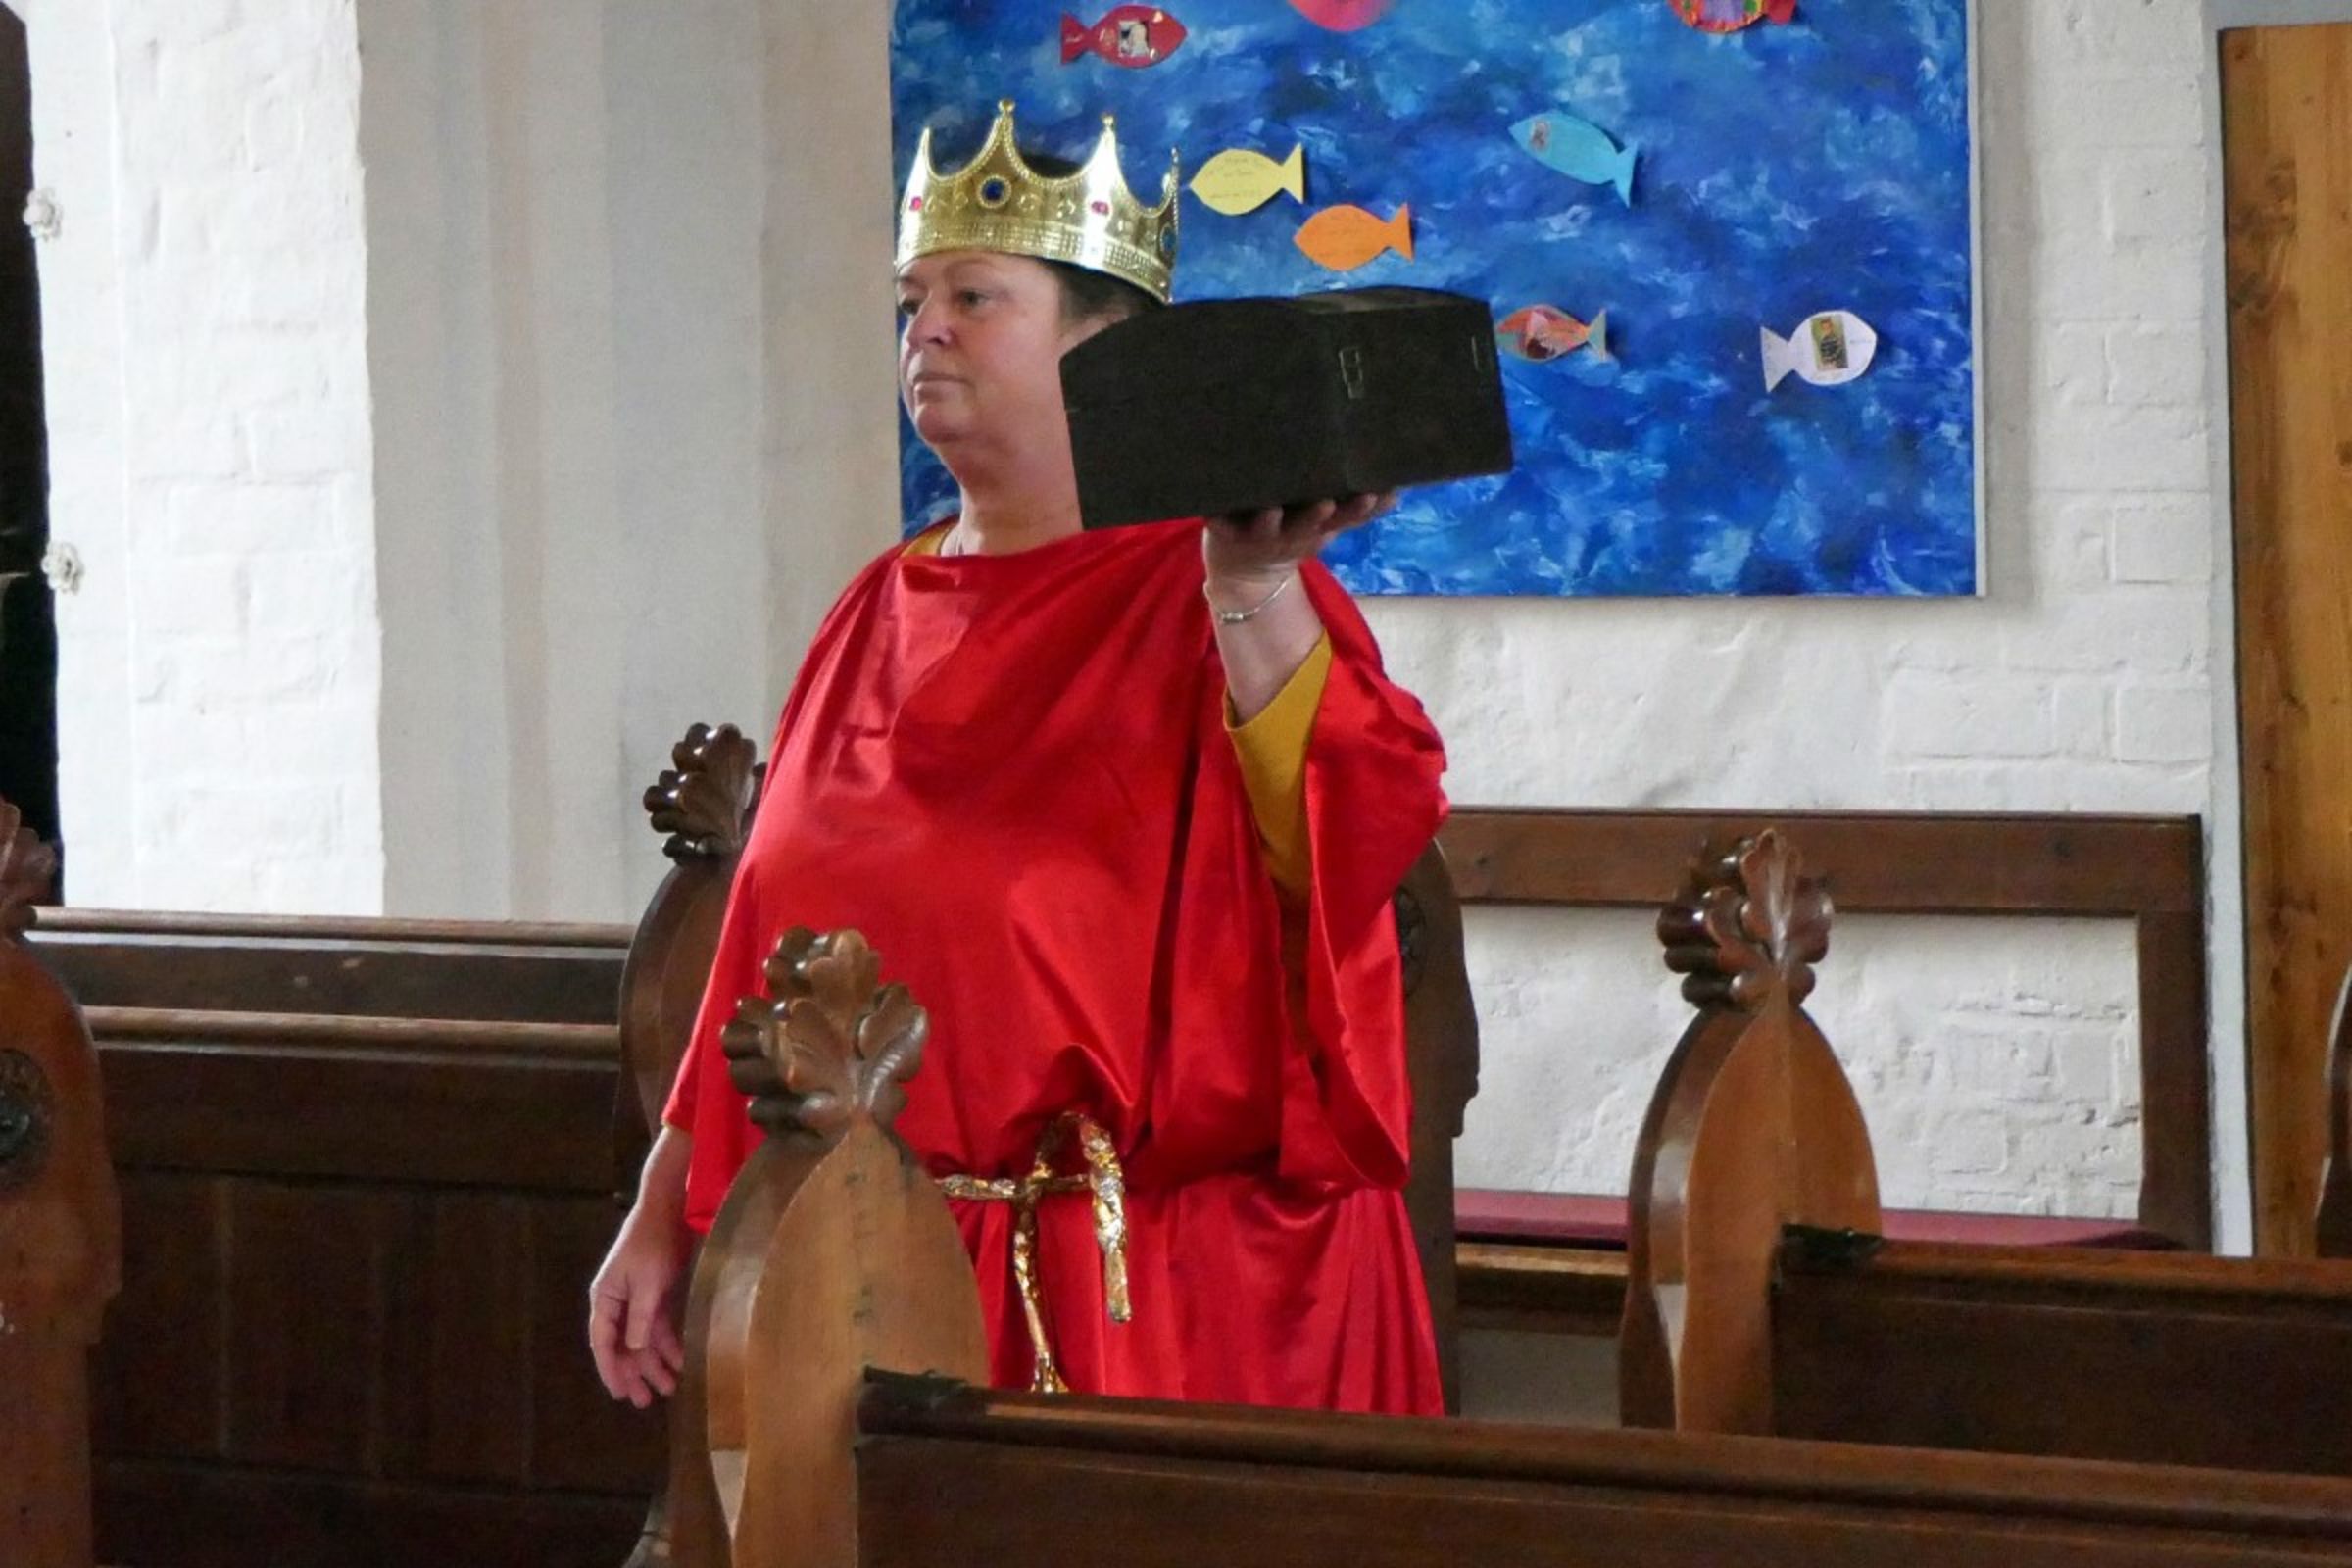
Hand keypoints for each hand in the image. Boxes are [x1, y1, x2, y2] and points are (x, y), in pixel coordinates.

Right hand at [588, 1197, 689, 1407]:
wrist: (668, 1210)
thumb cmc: (653, 1243)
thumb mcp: (648, 1283)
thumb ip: (641, 1317)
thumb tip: (633, 1350)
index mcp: (605, 1299)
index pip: (603, 1342)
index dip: (611, 1370)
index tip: (620, 1394)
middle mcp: (617, 1303)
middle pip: (623, 1346)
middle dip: (635, 1374)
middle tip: (646, 1402)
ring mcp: (636, 1300)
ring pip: (642, 1340)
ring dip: (655, 1363)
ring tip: (670, 1388)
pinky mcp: (655, 1294)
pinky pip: (658, 1327)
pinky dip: (669, 1344)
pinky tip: (681, 1361)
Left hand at [1204, 491, 1395, 591]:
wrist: (1245, 574)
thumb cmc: (1291, 535)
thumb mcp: (1326, 528)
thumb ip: (1355, 511)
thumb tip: (1396, 491)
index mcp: (1316, 530)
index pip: (1344, 519)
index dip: (1359, 510)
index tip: (1372, 494)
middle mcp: (1289, 536)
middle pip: (1306, 527)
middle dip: (1316, 516)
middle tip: (1327, 503)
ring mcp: (1256, 536)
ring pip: (1266, 528)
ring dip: (1270, 521)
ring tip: (1272, 510)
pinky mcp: (1223, 532)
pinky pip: (1220, 525)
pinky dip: (1216, 519)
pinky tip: (1213, 511)